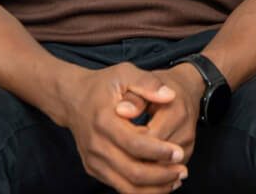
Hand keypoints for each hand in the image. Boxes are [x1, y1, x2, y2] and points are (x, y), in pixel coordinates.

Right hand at [59, 63, 188, 193]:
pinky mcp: (94, 169)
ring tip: (176, 181)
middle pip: (132, 171)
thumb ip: (148, 83)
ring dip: (154, 188)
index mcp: (105, 121)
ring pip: (126, 186)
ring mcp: (94, 160)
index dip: (159, 151)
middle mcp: (96, 145)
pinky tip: (160, 184)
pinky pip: (120, 187)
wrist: (73, 99)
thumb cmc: (103, 85)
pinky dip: (141, 190)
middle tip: (182, 170)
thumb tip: (170, 95)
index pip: (135, 144)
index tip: (178, 152)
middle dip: (161, 174)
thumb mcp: (125, 74)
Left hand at [119, 64, 204, 164]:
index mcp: (175, 111)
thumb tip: (121, 110)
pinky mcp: (186, 155)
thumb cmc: (161, 84)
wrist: (185, 87)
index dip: (126, 142)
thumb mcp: (146, 81)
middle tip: (112, 157)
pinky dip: (149, 175)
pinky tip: (132, 168)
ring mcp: (187, 146)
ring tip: (119, 164)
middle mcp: (185, 131)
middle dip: (132, 161)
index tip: (111, 138)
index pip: (147, 138)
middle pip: (154, 158)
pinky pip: (166, 172)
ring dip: (140, 172)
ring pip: (160, 171)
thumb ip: (134, 96)